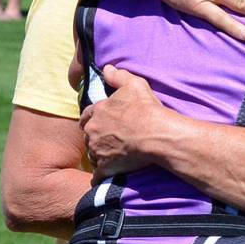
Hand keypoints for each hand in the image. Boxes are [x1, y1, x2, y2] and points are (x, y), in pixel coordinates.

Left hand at [79, 65, 166, 179]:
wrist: (157, 134)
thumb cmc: (146, 108)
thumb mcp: (134, 84)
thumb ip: (118, 76)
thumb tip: (107, 68)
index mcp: (97, 111)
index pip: (87, 115)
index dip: (93, 117)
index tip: (100, 121)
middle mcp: (93, 131)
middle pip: (88, 135)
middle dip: (95, 135)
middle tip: (108, 137)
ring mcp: (98, 150)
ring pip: (93, 154)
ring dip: (99, 154)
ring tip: (113, 154)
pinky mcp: (106, 167)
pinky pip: (97, 175)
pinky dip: (101, 175)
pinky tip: (107, 175)